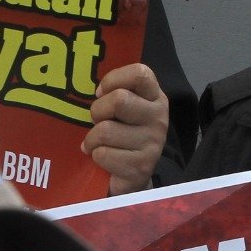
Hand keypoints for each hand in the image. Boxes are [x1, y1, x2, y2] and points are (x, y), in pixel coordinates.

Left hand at [83, 62, 168, 195]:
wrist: (131, 177)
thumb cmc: (120, 135)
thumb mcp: (122, 110)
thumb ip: (113, 93)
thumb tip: (96, 93)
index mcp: (154, 97)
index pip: (140, 73)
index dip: (113, 79)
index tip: (102, 93)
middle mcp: (159, 117)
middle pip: (119, 100)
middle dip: (98, 111)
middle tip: (99, 122)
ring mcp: (153, 143)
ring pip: (105, 130)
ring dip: (92, 139)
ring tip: (98, 144)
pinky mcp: (141, 167)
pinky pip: (103, 154)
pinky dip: (96, 157)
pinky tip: (104, 160)